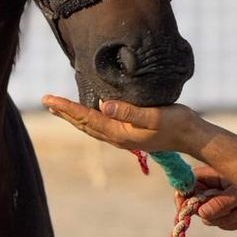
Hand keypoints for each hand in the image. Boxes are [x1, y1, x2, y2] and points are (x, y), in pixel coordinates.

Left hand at [41, 95, 207, 155]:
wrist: (190, 137)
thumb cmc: (175, 123)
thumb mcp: (153, 115)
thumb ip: (129, 111)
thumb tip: (103, 105)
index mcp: (119, 133)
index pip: (86, 118)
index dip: (66, 108)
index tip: (50, 99)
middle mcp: (116, 137)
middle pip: (83, 124)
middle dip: (63, 112)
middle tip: (46, 100)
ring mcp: (121, 137)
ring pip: (89, 126)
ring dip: (72, 116)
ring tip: (58, 107)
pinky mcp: (127, 133)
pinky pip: (100, 125)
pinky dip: (86, 117)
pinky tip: (84, 111)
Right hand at [184, 166, 236, 231]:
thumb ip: (221, 202)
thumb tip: (201, 213)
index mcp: (213, 173)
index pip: (188, 183)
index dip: (184, 196)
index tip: (186, 210)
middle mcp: (215, 186)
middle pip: (198, 204)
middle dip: (214, 214)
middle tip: (232, 212)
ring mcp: (223, 199)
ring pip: (210, 217)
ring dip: (227, 220)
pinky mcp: (231, 210)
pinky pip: (222, 222)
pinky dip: (233, 223)